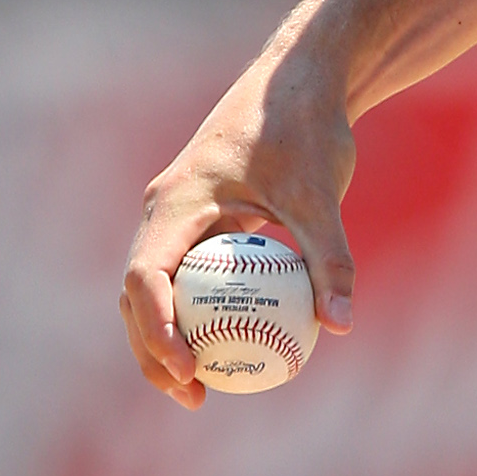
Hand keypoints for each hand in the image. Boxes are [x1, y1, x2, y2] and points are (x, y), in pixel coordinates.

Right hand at [120, 43, 357, 409]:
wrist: (302, 81)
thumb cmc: (307, 129)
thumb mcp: (322, 193)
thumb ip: (329, 257)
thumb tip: (340, 323)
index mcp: (178, 199)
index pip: (146, 275)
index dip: (158, 329)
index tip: (191, 368)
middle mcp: (165, 208)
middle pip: (136, 292)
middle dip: (151, 349)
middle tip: (192, 395)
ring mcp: (177, 215)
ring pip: (152, 288)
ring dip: (164, 339)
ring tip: (200, 391)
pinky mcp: (197, 220)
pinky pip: (185, 276)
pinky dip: (193, 313)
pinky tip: (229, 351)